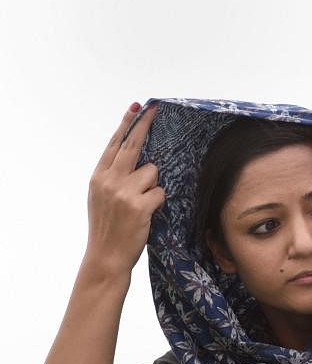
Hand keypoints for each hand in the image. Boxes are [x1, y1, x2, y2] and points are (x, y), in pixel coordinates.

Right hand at [84, 104, 163, 276]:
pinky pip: (161, 192)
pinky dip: (159, 202)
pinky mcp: (139, 205)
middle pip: (133, 145)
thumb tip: (135, 158)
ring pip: (153, 172)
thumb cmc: (109, 227)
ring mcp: (123, 192)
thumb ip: (114, 177)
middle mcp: (109, 180)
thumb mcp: (102, 197)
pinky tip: (147, 214)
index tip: (136, 107)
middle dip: (145, 124)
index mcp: (98, 177)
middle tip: (155, 108)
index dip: (127, 124)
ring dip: (153, 186)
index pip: (115, 144)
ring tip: (142, 204)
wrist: (106, 256)